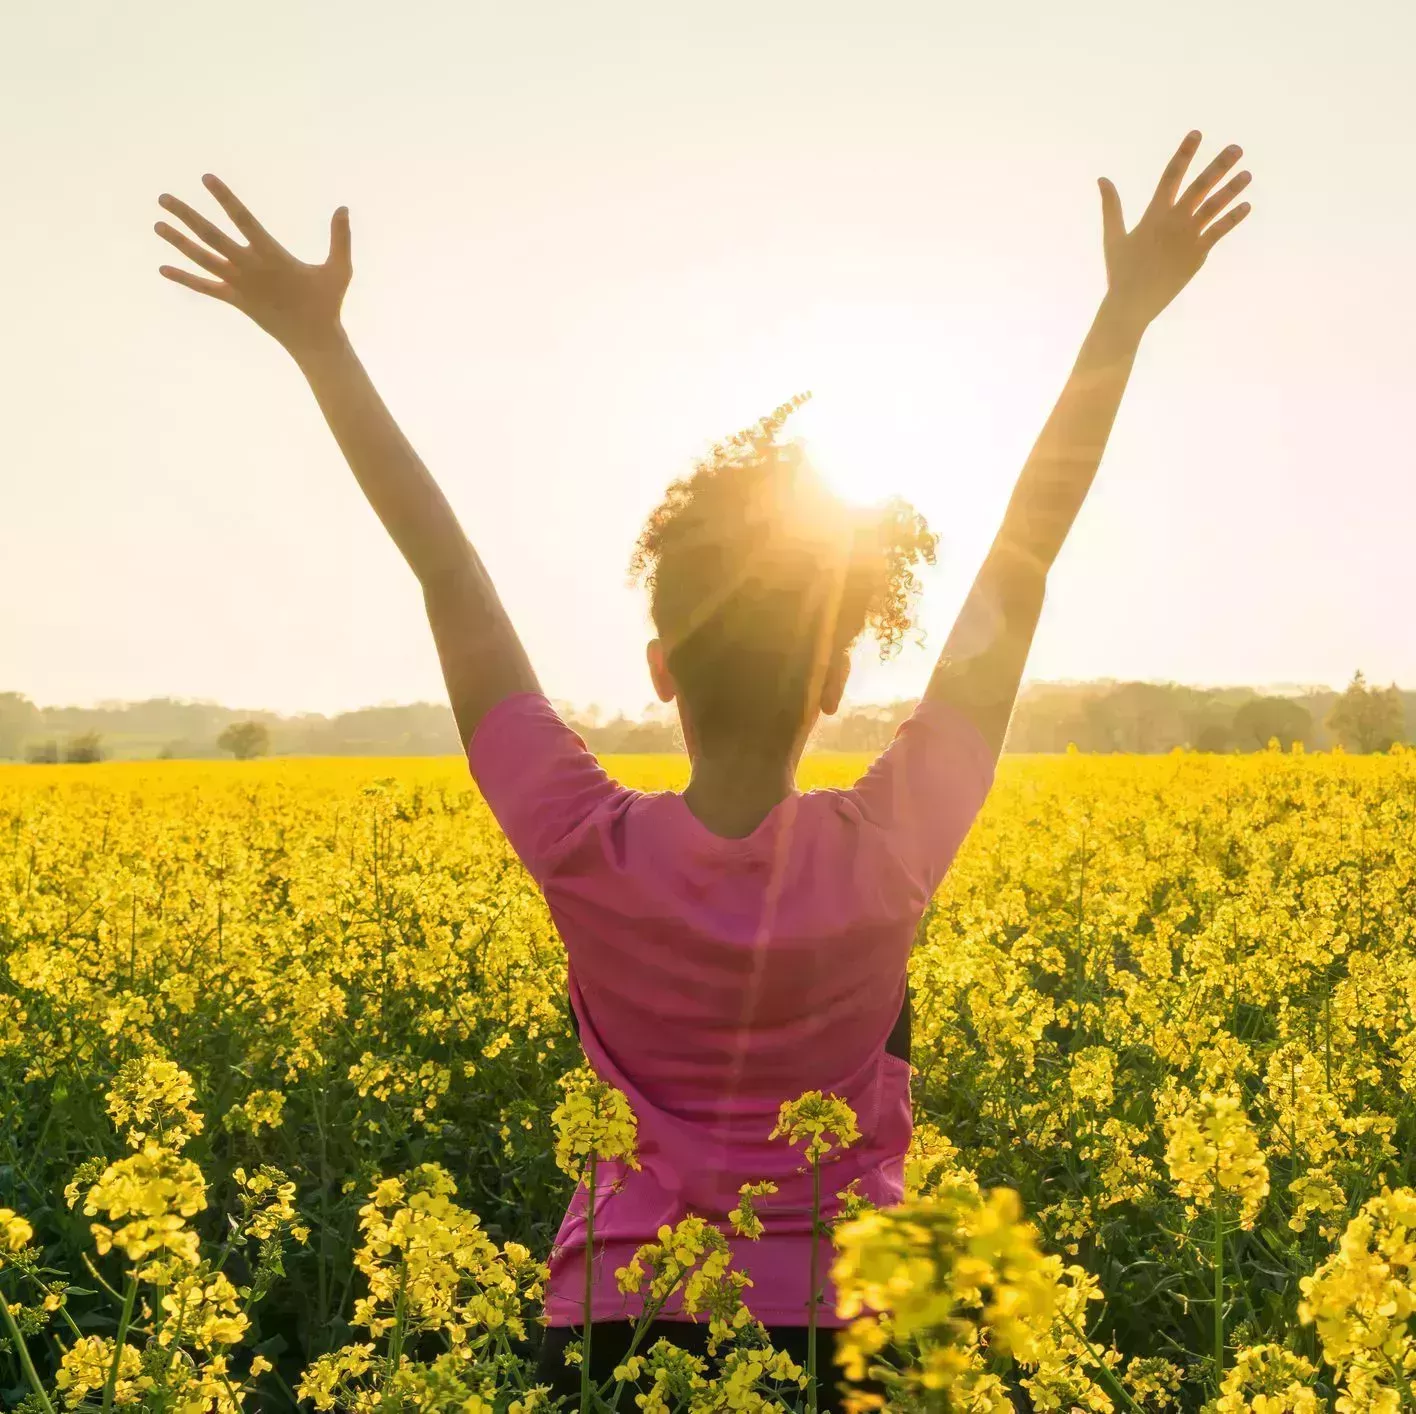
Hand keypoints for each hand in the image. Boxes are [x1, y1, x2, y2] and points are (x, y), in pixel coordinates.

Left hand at [156, 175, 351, 355]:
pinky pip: (205, 287)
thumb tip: (343, 208)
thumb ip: (340, 238)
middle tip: (163, 198)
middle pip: (211, 236)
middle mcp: (250, 268)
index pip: (242, 220)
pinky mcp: (236, 301)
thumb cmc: (328, 303)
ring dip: (178, 242)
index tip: (206, 178)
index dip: (224, 198)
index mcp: (272, 255)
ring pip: (202, 259)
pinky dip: (184, 278)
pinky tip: (163, 269)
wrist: (313, 340)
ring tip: (157, 225)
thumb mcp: (340, 269)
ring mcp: (239, 285)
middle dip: (186, 215)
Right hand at [1097, 132, 1250, 329]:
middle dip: (1219, 165)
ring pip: (1214, 206)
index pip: (1171, 175)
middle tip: (1237, 148)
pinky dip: (1233, 218)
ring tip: (1247, 173)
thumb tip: (1102, 179)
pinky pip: (1219, 231)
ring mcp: (1188, 237)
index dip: (1184, 153)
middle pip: (1200, 186)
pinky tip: (1246, 206)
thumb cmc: (1120, 271)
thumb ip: (1111, 206)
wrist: (1131, 303)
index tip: (1196, 134)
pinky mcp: (1197, 254)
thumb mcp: (1113, 236)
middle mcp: (1174, 221)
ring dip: (1232, 189)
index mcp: (1154, 214)